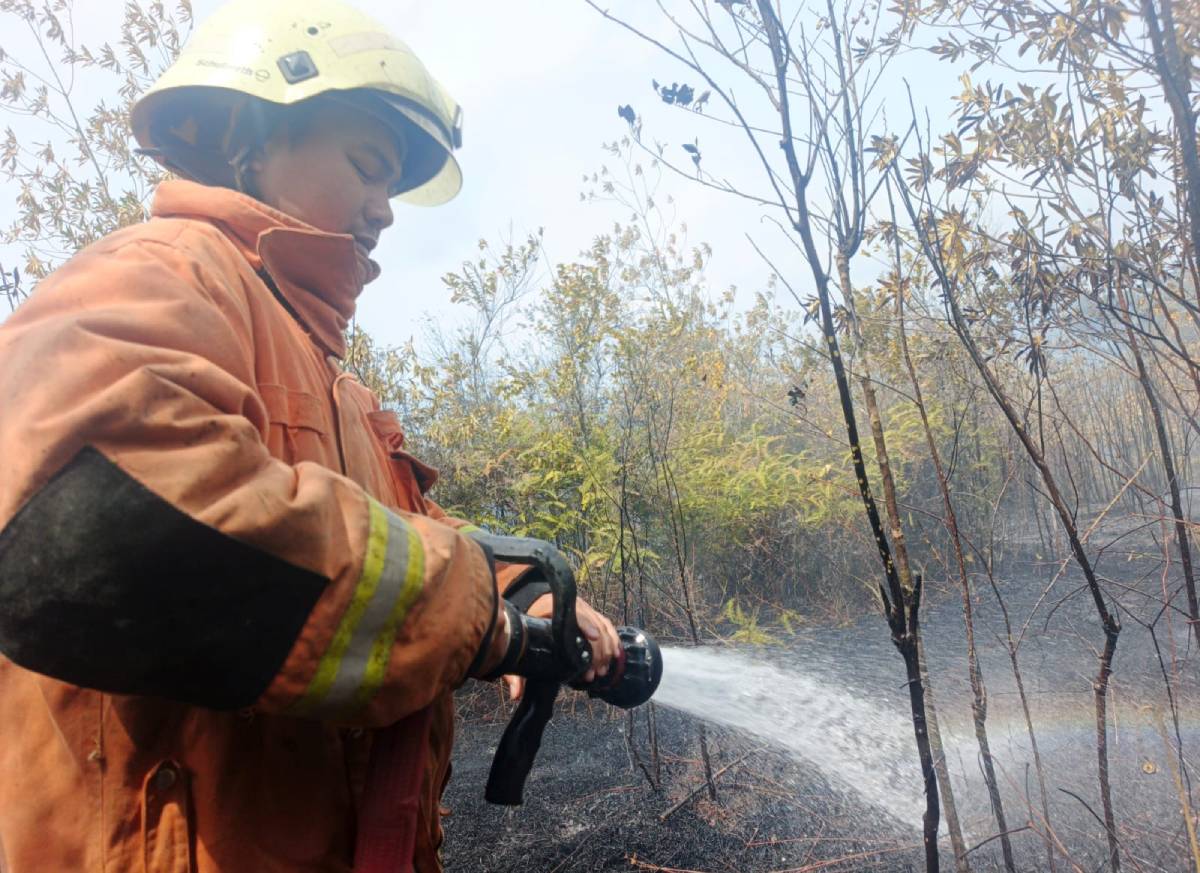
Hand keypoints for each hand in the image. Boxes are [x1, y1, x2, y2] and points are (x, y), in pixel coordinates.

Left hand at [502, 595, 619, 700]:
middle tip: (594, 672)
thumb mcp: (520, 644)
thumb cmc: (526, 625)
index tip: (593, 638)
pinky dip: (613, 639)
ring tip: (602, 670)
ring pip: (603, 625)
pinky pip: (607, 624)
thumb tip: (516, 695)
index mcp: (552, 607)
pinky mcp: (591, 614)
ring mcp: (584, 608)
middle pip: (593, 622)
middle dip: (597, 649)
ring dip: (607, 648)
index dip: (586, 623)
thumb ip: (516, 671)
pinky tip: (614, 655)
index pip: (575, 612)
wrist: (533, 603)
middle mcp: (573, 606)